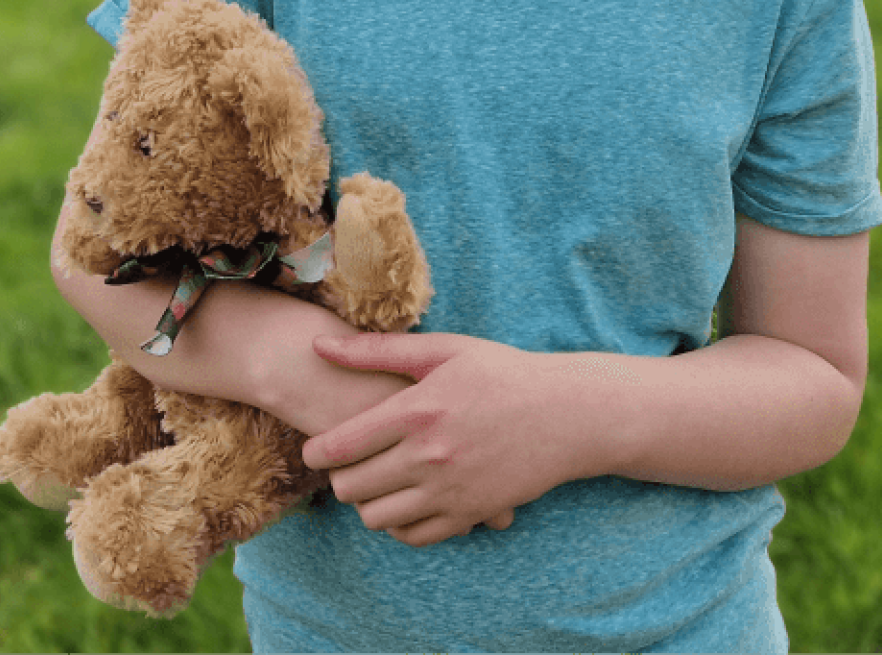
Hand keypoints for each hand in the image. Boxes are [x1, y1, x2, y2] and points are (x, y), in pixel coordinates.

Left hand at [299, 332, 572, 547]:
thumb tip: (318, 346)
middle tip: (348, 463)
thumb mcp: (442, 350)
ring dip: (368, 502)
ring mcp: (450, 490)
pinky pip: (413, 536)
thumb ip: (376, 350)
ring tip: (377, 480)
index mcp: (416, 410)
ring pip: (376, 518)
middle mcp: (428, 456)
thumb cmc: (502, 372)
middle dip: (339, 476)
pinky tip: (406, 498)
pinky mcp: (470, 514)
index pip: (339, 446)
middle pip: (350, 487)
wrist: (566, 414)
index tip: (315, 449)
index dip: (316, 451)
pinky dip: (400, 523)